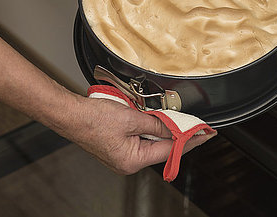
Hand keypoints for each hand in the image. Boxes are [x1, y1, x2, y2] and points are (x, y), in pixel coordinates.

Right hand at [0, 32, 215, 175]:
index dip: (190, 140)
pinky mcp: (118, 146)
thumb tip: (175, 126)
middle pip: (162, 147)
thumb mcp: (132, 118)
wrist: (70, 114)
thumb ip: (156, 123)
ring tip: (176, 119)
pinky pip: (142, 137)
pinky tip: (156, 118)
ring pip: (153, 142)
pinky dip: (151, 128)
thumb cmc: (93, 119)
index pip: (170, 150)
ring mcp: (123, 155)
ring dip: (163, 129)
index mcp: (133, 160)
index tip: (206, 134)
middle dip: (177, 134)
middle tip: (196, 124)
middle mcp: (129, 162)